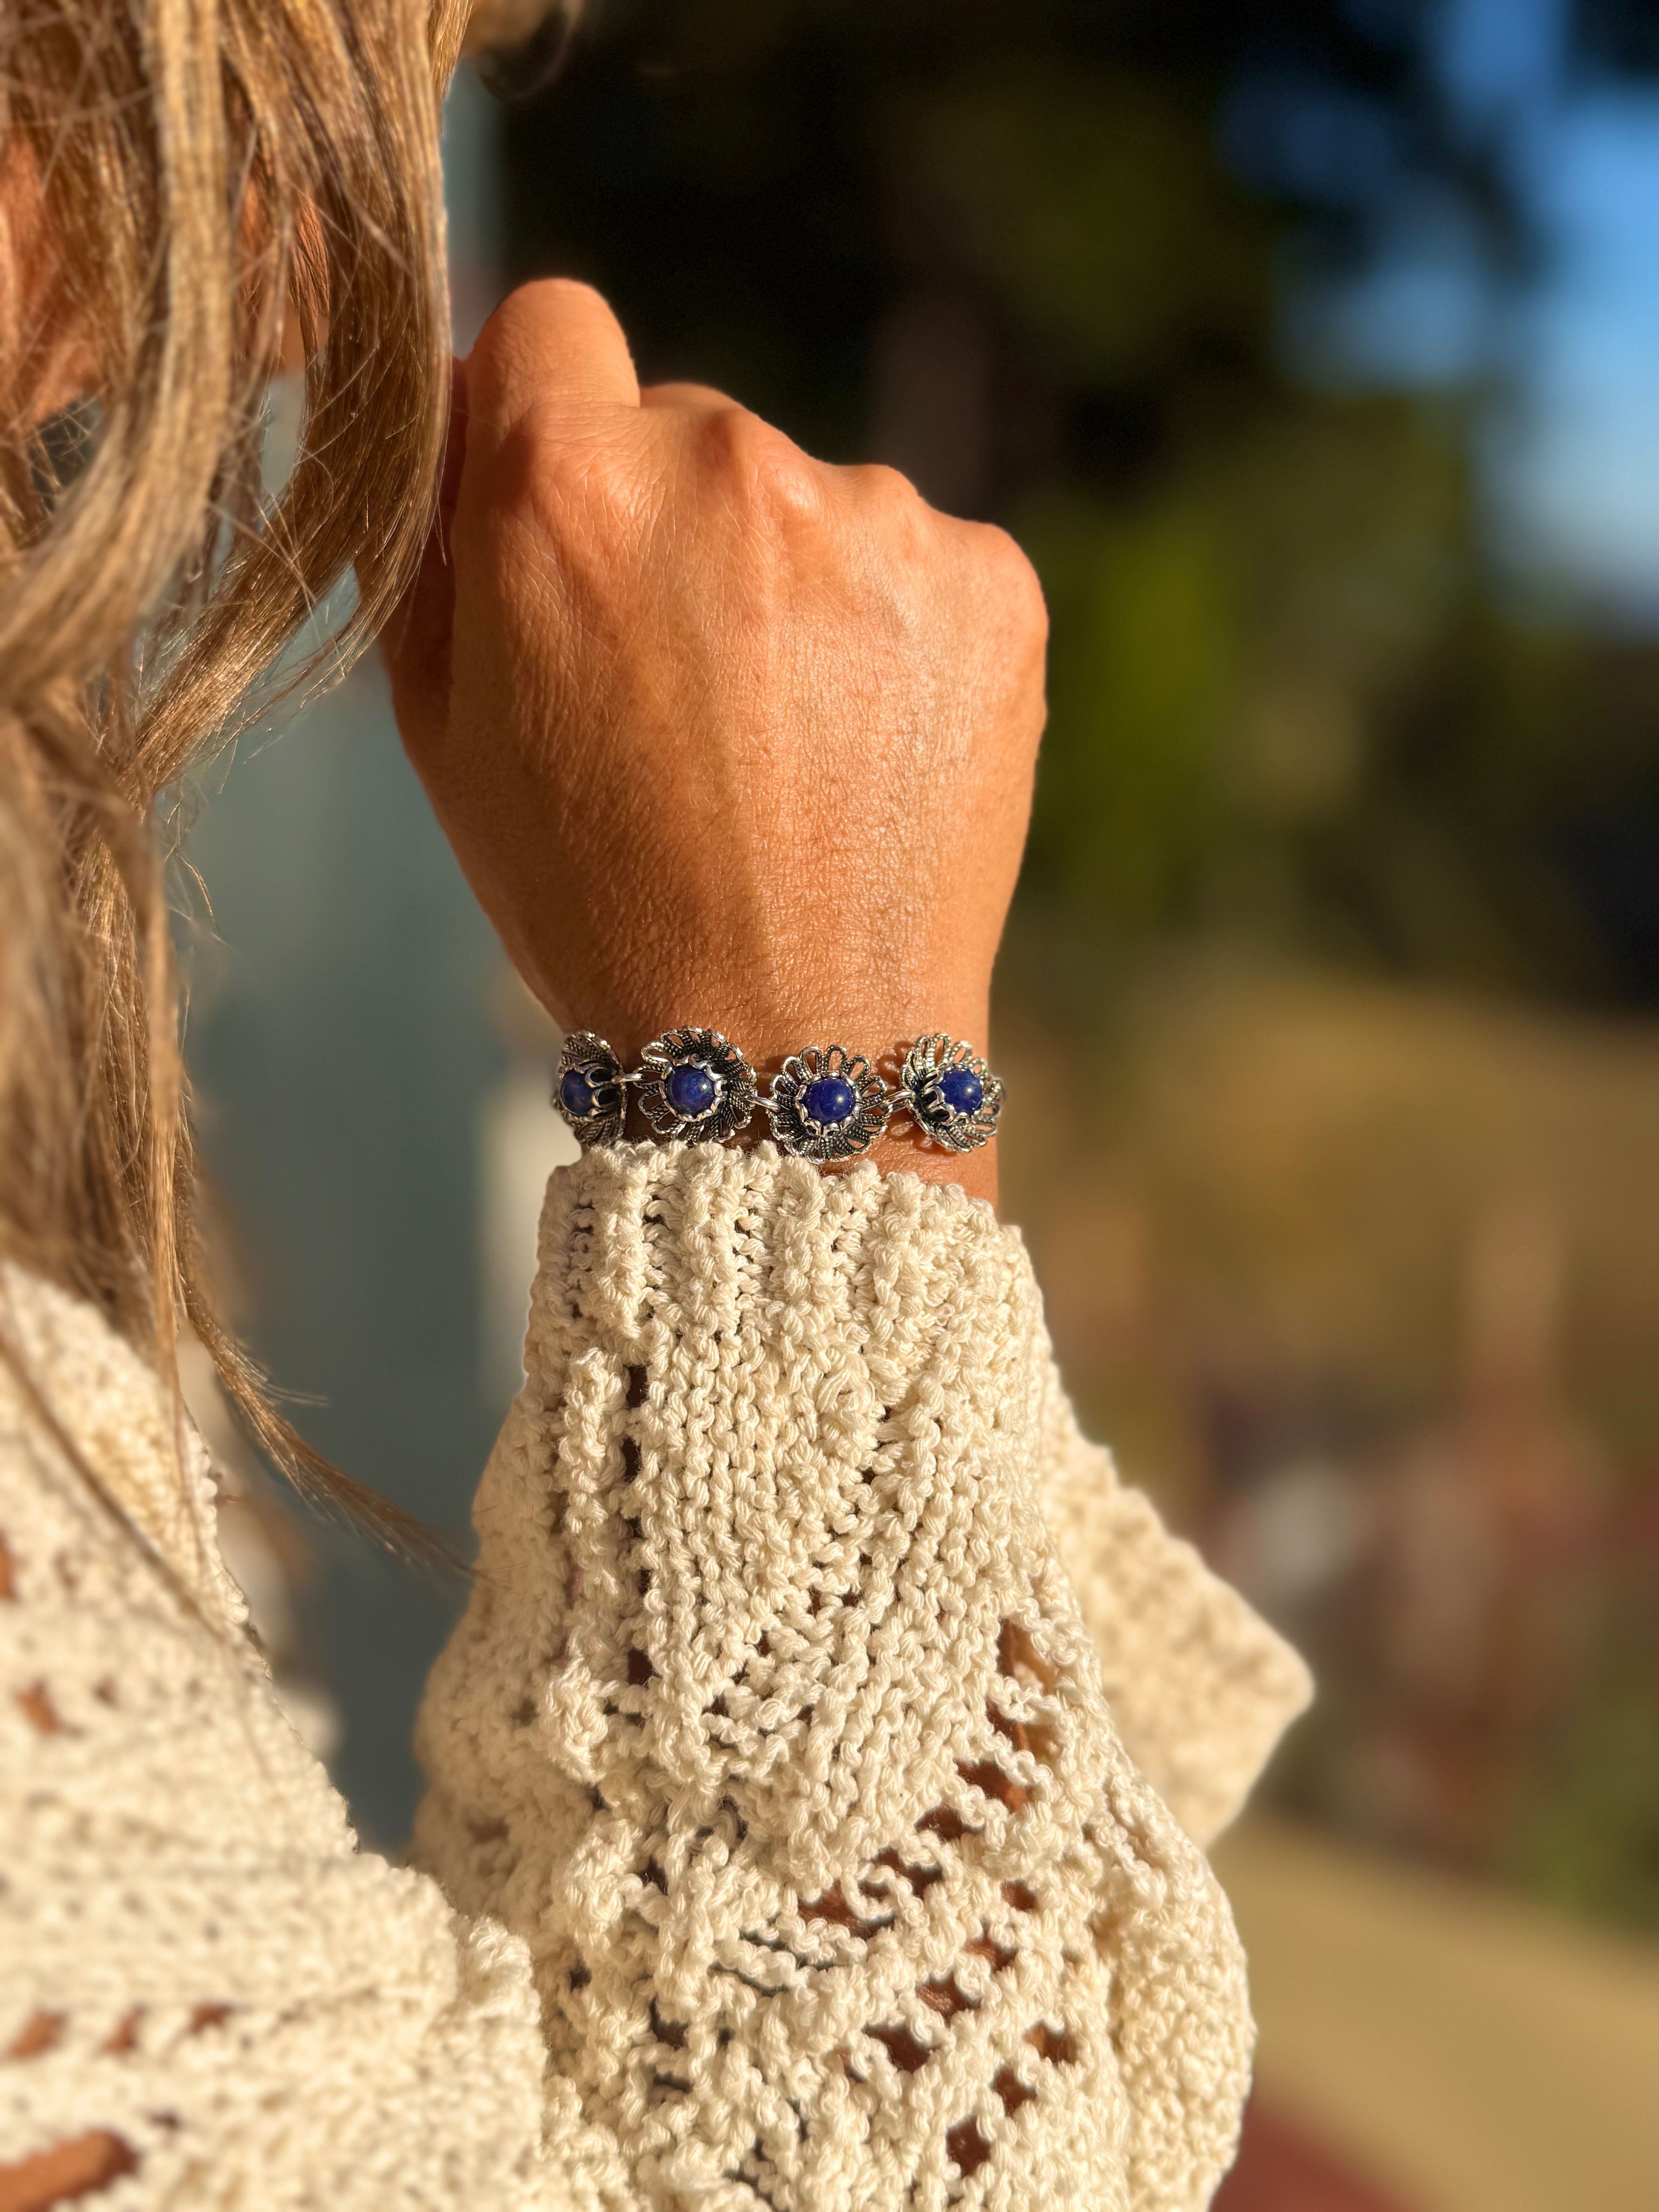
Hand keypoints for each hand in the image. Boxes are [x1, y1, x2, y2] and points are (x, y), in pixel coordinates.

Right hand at [386, 281, 1046, 1200]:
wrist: (795, 1043)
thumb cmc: (594, 900)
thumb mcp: (442, 727)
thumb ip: (434, 538)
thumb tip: (454, 409)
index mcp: (567, 488)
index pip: (550, 325)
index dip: (547, 416)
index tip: (569, 520)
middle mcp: (728, 464)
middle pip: (684, 423)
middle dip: (667, 523)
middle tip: (679, 690)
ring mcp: (879, 519)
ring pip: (807, 499)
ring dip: (786, 583)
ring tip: (785, 746)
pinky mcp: (991, 580)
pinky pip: (916, 560)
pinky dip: (892, 633)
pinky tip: (867, 749)